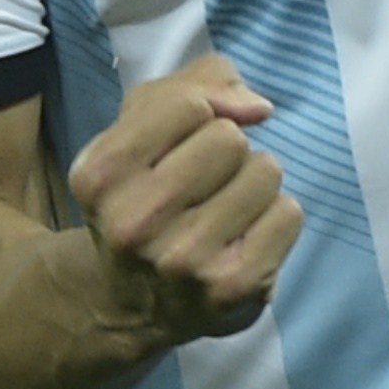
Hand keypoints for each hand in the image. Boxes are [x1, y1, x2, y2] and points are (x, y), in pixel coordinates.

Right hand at [65, 54, 305, 348]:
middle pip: (229, 138)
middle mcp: (133, 223)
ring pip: (265, 171)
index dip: (200, 113)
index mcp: (99, 176)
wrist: (134, 303)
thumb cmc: (144, 195)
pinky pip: (289, 214)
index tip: (186, 140)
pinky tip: (246, 237)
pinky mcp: (232, 288)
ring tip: (226, 210)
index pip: (187, 105)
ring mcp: (184, 261)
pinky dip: (277, 218)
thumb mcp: (140, 128)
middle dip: (228, 149)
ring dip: (255, 182)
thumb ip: (196, 85)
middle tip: (206, 183)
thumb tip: (257, 107)